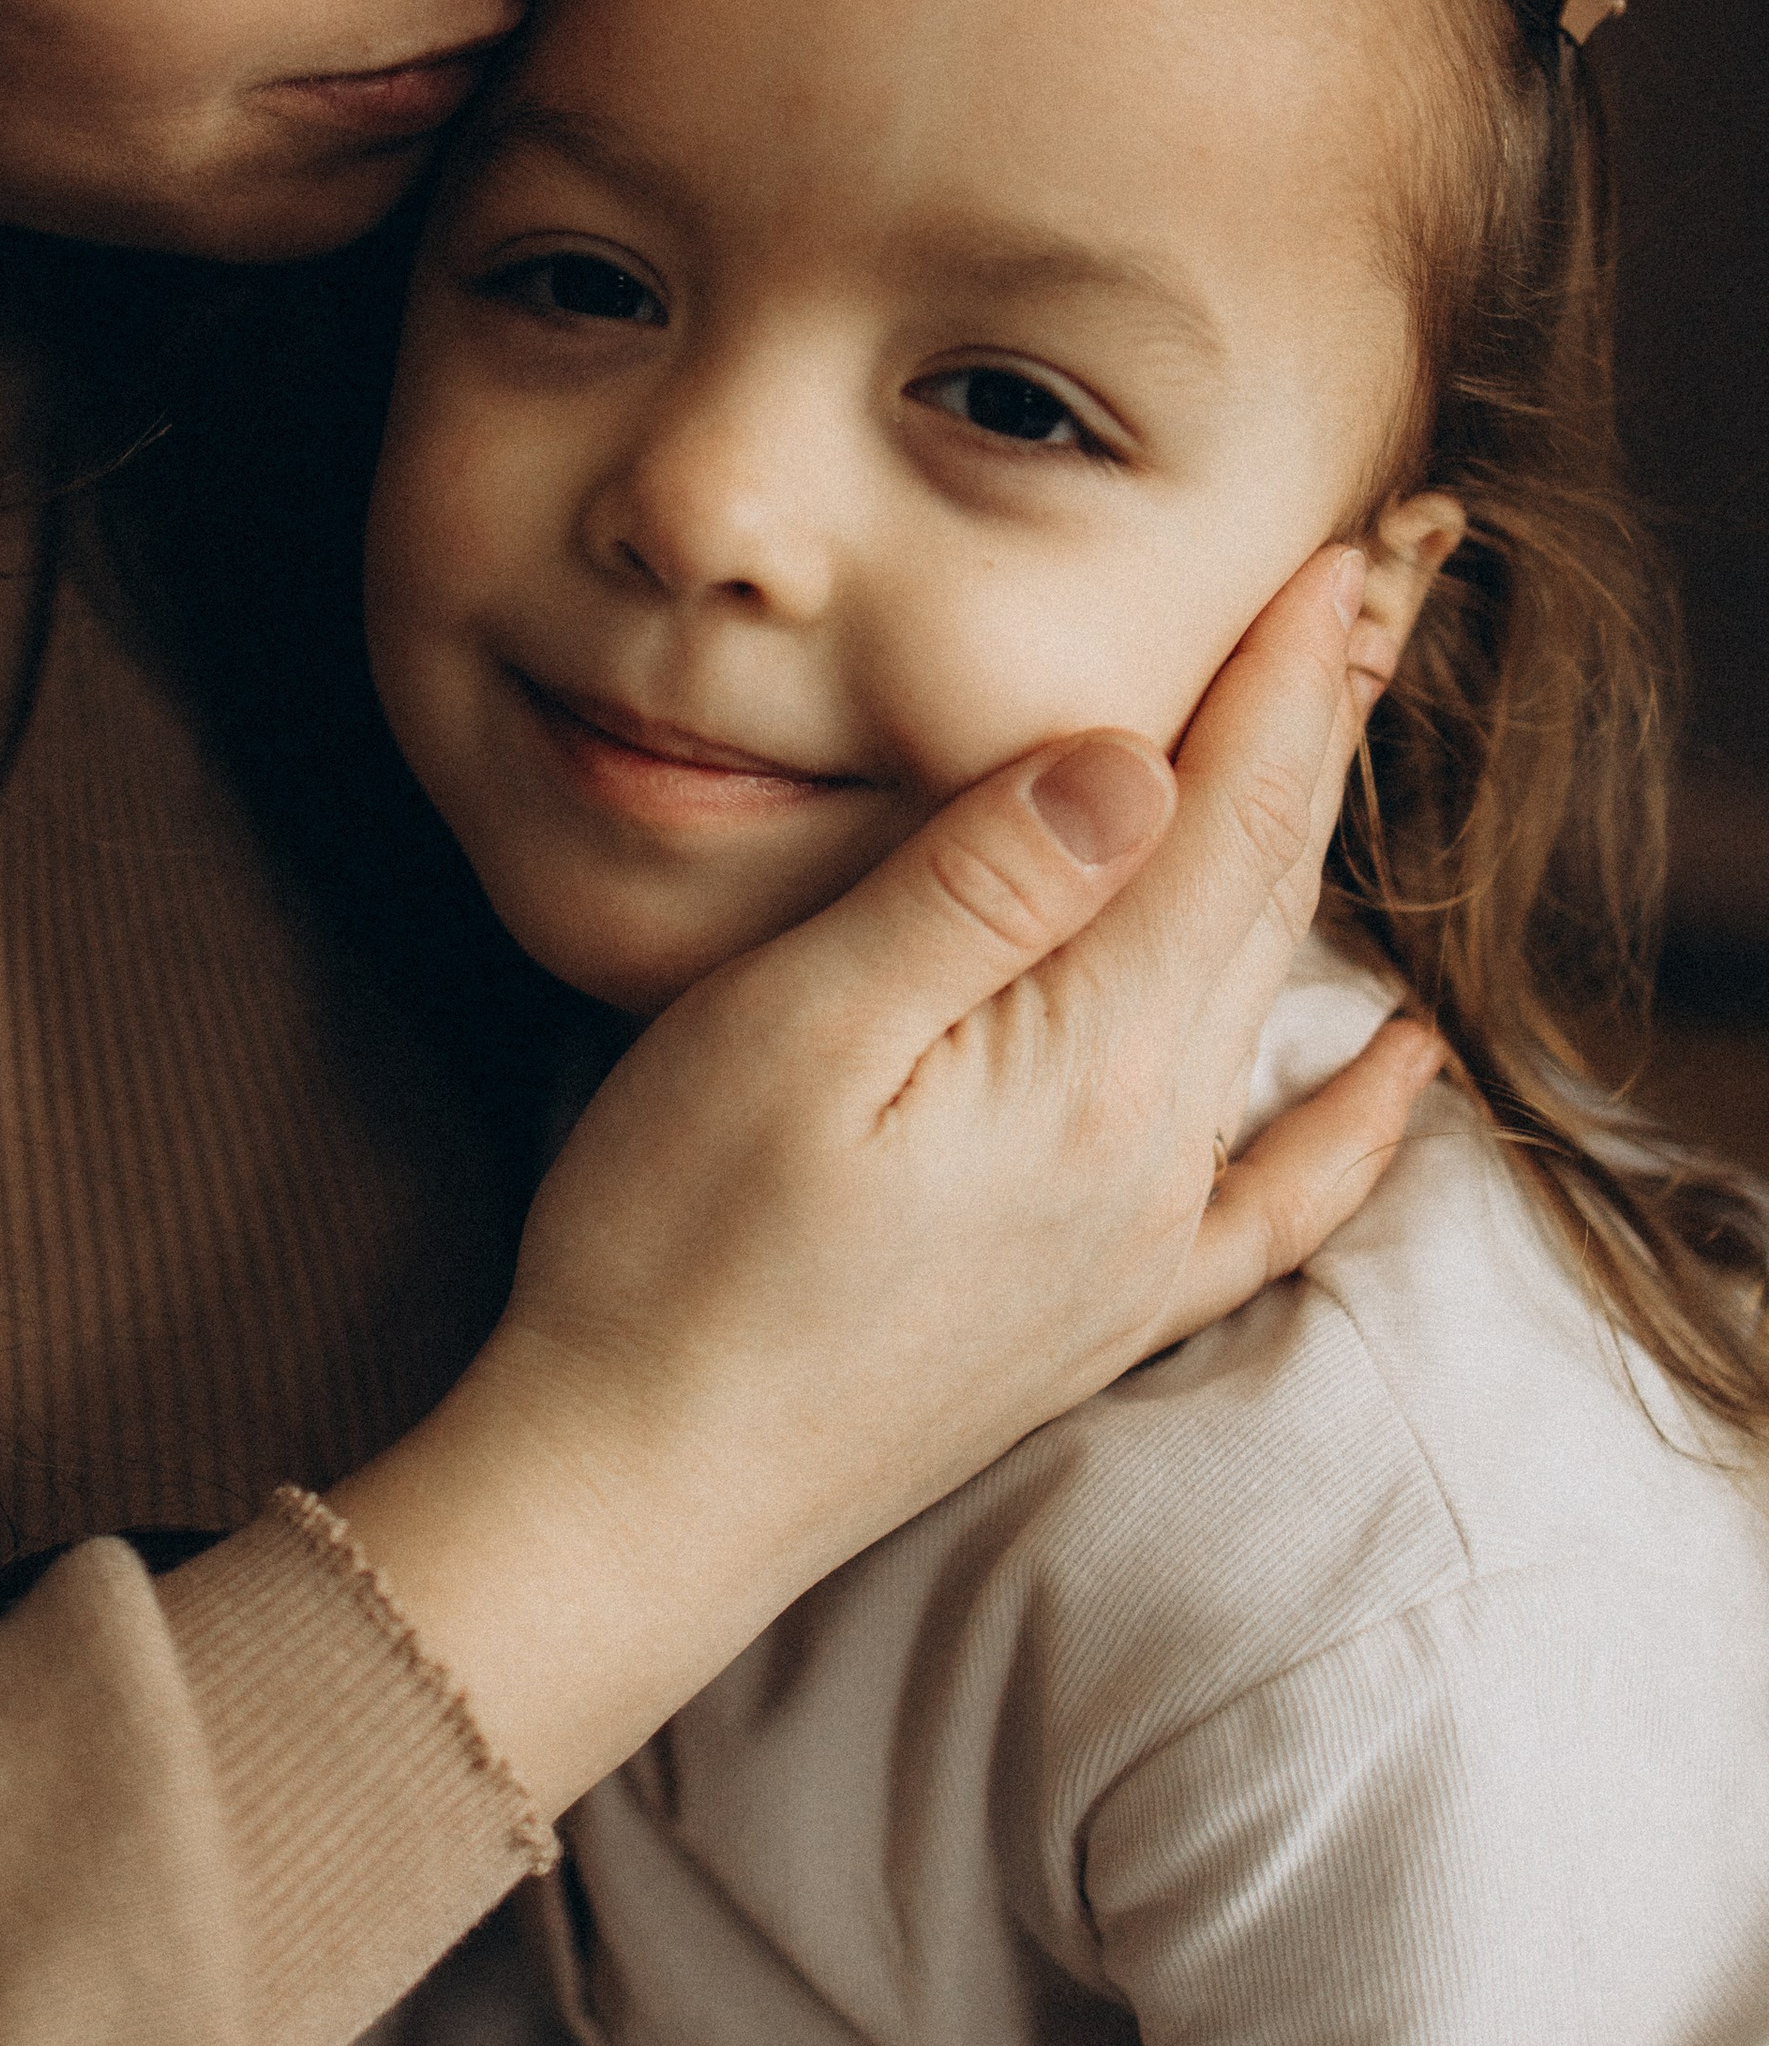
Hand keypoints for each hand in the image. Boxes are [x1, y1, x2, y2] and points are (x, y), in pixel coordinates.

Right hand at [335, 544, 1441, 1817]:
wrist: (639, 1496)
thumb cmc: (674, 1254)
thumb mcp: (795, 1030)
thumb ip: (976, 891)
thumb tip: (1133, 758)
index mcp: (1087, 1060)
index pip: (1218, 817)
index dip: (1279, 677)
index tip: (1335, 549)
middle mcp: (1150, 1150)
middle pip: (1263, 893)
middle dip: (1311, 735)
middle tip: (1358, 593)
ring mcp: (1135, 1239)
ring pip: (1260, 1000)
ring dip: (1305, 861)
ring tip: (1334, 741)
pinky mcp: (1096, 1310)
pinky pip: (1274, 1199)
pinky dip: (1351, 1122)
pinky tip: (1406, 1070)